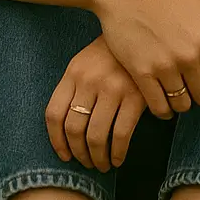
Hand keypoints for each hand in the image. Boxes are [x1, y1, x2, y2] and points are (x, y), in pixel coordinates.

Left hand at [45, 37, 147, 170]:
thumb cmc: (113, 54)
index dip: (56, 141)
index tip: (64, 155)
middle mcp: (89, 80)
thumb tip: (66, 130)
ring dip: (97, 158)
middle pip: (74, 129)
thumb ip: (74, 88)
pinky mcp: (135, 96)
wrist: (145, 34)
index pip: (54, 114)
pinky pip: (121, 135)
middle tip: (87, 164)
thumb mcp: (86, 62)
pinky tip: (118, 159)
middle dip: (79, 154)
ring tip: (102, 165)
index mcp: (73, 72)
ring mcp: (112, 88)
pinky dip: (117, 153)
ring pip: (96, 136)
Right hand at [93, 0, 199, 119]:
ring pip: (183, 105)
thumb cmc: (170, 2)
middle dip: (199, 94)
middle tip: (189, 84)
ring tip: (174, 89)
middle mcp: (190, 56)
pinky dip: (163, 110)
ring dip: (180, 102)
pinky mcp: (142, 73)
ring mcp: (166, 66)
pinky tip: (161, 101)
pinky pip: (159, 107)